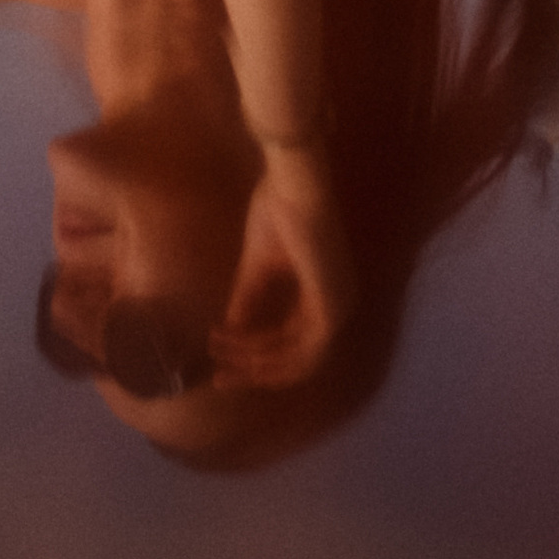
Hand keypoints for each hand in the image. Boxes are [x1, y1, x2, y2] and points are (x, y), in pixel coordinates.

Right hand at [210, 141, 356, 389]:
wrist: (292, 180)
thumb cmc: (277, 208)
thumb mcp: (257, 265)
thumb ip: (249, 299)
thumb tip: (231, 329)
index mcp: (326, 294)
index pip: (295, 343)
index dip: (257, 355)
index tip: (220, 357)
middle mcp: (338, 308)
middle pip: (297, 361)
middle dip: (255, 370)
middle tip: (220, 377)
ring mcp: (338, 309)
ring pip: (297, 360)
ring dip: (255, 362)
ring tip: (220, 358)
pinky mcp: (330, 307)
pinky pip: (299, 349)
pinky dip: (265, 352)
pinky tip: (234, 342)